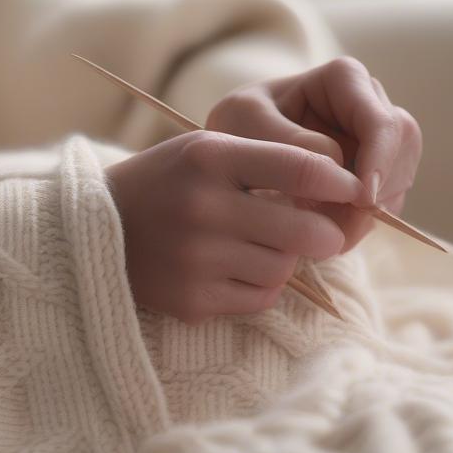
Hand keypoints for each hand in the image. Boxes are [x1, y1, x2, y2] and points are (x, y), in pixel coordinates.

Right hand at [105, 130, 367, 323]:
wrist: (96, 231)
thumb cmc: (168, 183)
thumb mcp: (208, 152)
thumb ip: (270, 161)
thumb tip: (345, 189)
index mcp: (209, 158)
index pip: (302, 167)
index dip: (342, 181)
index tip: (355, 191)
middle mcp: (203, 207)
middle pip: (306, 230)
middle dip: (324, 232)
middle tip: (322, 232)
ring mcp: (196, 259)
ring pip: (285, 269)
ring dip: (285, 260)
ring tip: (258, 246)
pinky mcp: (192, 300)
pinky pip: (261, 298)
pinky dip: (260, 287)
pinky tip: (234, 269)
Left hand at [205, 57, 422, 252]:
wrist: (231, 156)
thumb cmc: (236, 128)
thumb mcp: (247, 125)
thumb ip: (291, 143)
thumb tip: (340, 164)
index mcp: (344, 79)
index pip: (381, 118)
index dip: (380, 158)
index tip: (361, 197)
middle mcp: (369, 103)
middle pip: (402, 144)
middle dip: (380, 188)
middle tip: (346, 225)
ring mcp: (375, 139)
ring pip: (400, 176)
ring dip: (371, 211)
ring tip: (329, 234)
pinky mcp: (372, 174)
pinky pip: (386, 201)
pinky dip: (363, 222)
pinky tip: (331, 233)